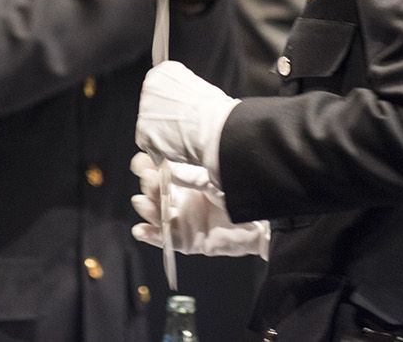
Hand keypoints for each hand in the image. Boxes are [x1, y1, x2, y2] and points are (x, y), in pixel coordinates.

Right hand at [129, 152, 268, 257]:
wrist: (262, 222)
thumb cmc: (239, 195)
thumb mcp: (213, 180)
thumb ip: (189, 176)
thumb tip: (165, 167)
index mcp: (186, 183)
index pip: (160, 174)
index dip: (147, 168)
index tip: (141, 161)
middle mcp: (181, 201)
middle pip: (155, 194)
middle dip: (148, 187)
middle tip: (148, 179)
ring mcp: (183, 221)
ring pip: (157, 216)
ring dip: (146, 209)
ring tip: (141, 201)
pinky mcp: (188, 241)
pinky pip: (165, 240)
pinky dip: (151, 237)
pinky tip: (140, 230)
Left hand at [137, 61, 239, 175]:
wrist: (216, 127)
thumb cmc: (213, 110)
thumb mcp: (198, 86)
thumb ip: (180, 91)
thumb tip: (180, 102)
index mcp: (164, 71)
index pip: (157, 87)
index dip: (169, 102)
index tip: (176, 109)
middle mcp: (150, 86)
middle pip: (151, 106)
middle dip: (162, 117)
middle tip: (179, 124)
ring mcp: (145, 108)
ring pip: (148, 125)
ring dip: (161, 133)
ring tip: (181, 136)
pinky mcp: (143, 130)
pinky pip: (149, 143)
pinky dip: (160, 148)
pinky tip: (177, 146)